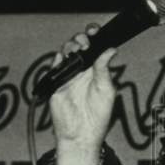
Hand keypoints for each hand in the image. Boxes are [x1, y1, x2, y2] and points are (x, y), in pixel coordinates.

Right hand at [48, 24, 117, 164]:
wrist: (81, 134)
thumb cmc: (98, 116)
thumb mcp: (106, 90)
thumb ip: (104, 69)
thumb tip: (110, 50)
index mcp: (96, 69)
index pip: (94, 47)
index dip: (94, 36)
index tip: (95, 30)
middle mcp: (82, 70)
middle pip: (78, 45)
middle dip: (81, 37)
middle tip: (85, 42)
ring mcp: (68, 75)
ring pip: (65, 52)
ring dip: (70, 45)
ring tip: (77, 48)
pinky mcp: (56, 83)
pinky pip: (54, 66)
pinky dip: (58, 59)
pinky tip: (64, 58)